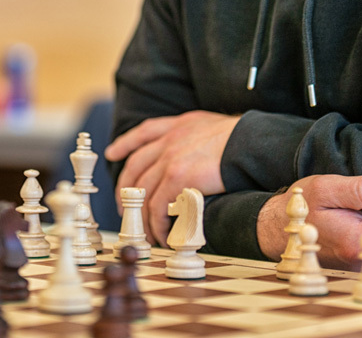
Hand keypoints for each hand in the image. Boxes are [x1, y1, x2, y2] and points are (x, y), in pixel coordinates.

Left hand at [104, 111, 239, 246]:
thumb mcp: (210, 125)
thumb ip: (193, 135)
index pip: (143, 132)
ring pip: (143, 192)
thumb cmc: (239, 138)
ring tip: (146, 232)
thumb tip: (193, 152)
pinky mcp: (176, 177)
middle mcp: (168, 141)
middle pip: (135, 168)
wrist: (249, 143)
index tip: (112, 153)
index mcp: (176, 126)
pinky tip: (162, 234)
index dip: (125, 143)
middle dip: (125, 191)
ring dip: (143, 217)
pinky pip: (158, 206)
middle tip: (125, 209)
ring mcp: (169, 158)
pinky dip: (157, 224)